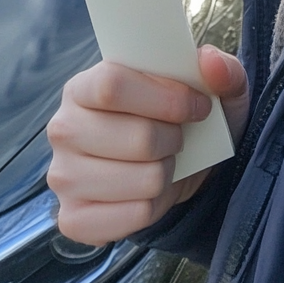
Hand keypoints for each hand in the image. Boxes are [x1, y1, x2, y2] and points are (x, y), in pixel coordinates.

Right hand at [47, 45, 248, 244]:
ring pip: (145, 180)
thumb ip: (220, 68)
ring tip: (163, 161)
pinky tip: (150, 191)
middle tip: (178, 136)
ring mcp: (64, 177)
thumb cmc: (182, 117)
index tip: (198, 105)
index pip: (112, 86)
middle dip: (174, 139)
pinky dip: (158, 205)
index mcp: (83, 86)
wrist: (173, 167)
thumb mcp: (210, 87)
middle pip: (138, 138)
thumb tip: (212, 64)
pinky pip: (137, 215)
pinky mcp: (74, 218)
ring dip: (168, 172)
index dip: (165, 98)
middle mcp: (64, 129)